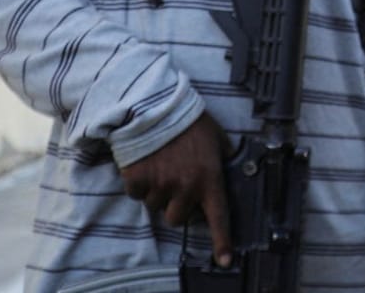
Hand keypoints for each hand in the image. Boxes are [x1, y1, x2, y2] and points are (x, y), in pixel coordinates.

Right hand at [118, 112, 232, 266]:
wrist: (154, 104)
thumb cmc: (187, 119)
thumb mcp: (215, 138)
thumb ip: (220, 159)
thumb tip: (228, 168)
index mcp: (209, 177)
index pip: (218, 215)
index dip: (222, 240)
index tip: (225, 259)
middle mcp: (186, 186)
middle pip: (177, 218)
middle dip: (175, 205)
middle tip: (175, 181)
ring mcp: (160, 185)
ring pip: (155, 206)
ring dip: (156, 191)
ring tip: (161, 164)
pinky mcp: (137, 180)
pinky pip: (136, 194)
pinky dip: (138, 182)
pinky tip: (145, 162)